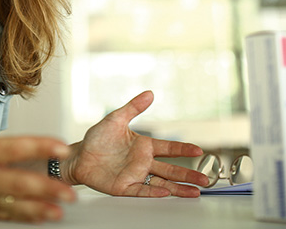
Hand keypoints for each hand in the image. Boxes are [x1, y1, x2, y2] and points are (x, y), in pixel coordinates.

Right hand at [0, 68, 77, 221]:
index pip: (12, 148)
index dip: (38, 147)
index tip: (59, 147)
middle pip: (18, 183)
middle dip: (45, 187)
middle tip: (68, 189)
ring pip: (14, 204)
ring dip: (39, 207)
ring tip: (61, 207)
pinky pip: (5, 215)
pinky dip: (25, 217)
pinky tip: (42, 216)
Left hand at [65, 90, 209, 197]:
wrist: (79, 156)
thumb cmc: (97, 139)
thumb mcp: (115, 119)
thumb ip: (133, 107)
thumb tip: (149, 93)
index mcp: (144, 146)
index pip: (169, 148)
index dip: (184, 149)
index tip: (199, 150)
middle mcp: (143, 162)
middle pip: (171, 169)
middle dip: (189, 174)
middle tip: (206, 179)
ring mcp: (135, 175)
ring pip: (162, 183)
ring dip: (179, 187)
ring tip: (196, 192)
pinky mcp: (125, 187)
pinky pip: (142, 190)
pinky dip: (154, 192)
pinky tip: (167, 192)